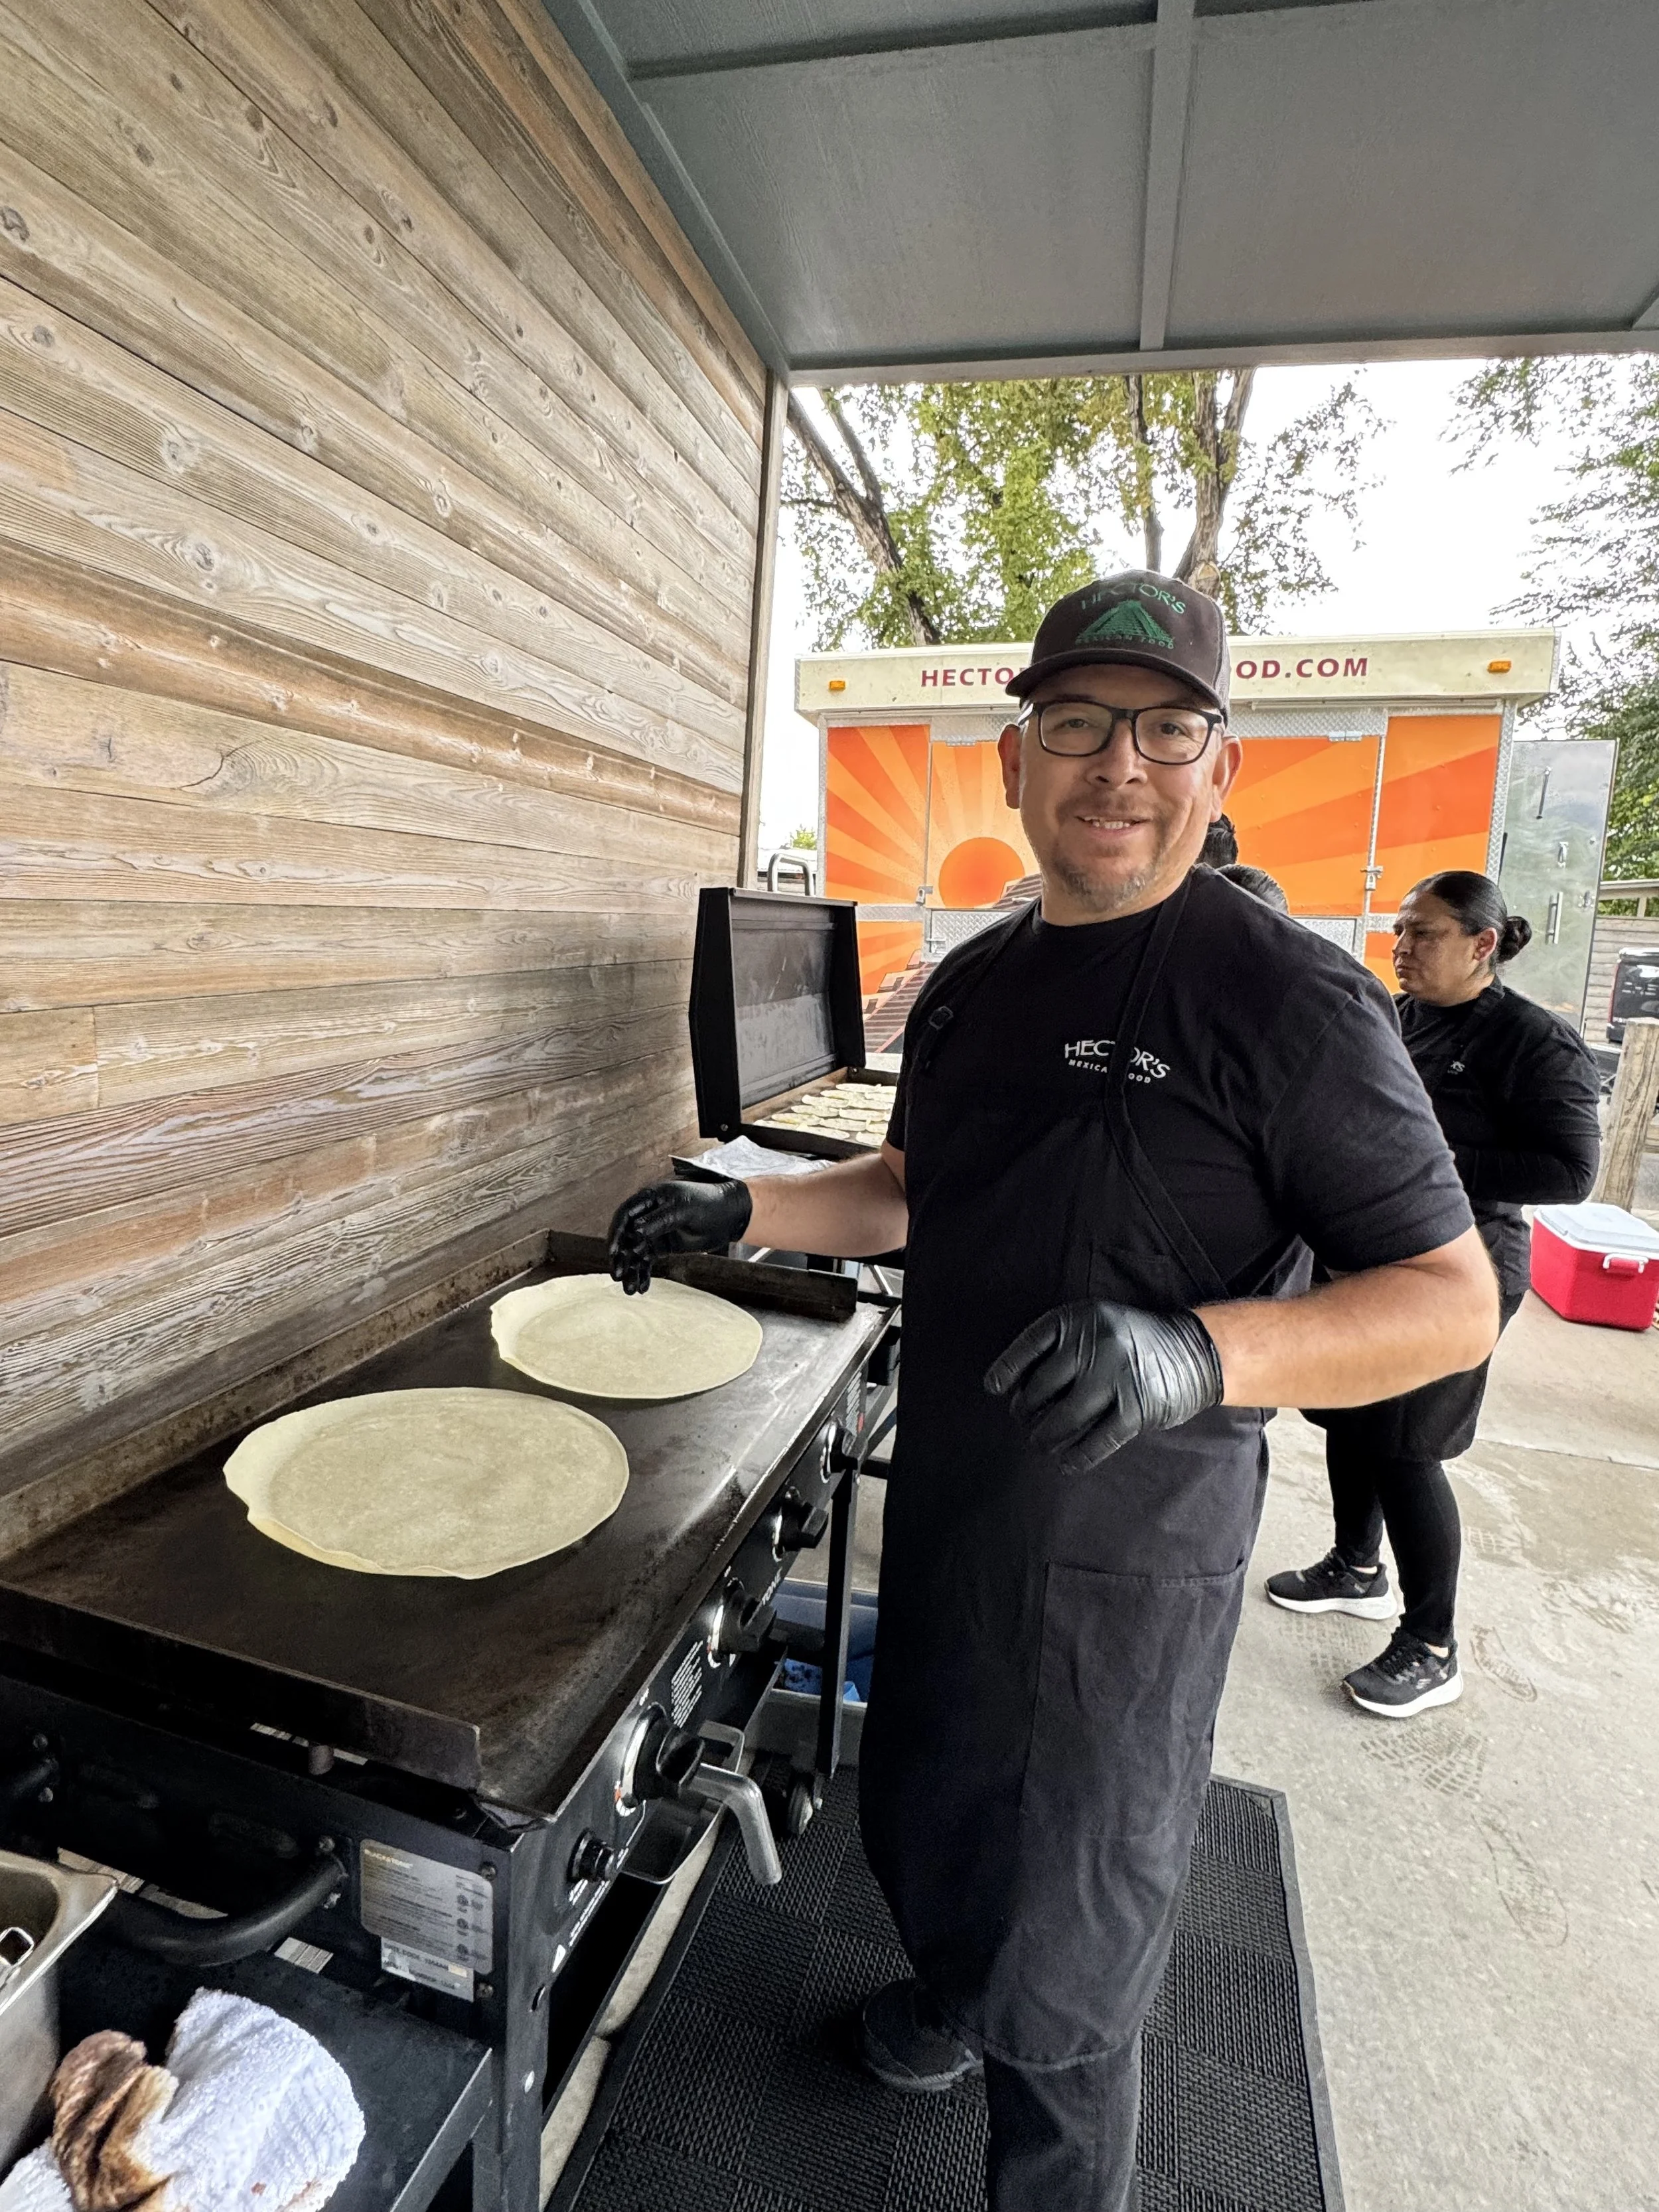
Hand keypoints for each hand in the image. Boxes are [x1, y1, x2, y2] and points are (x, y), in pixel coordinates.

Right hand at [607, 1178, 753, 1294]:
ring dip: (631, 1270)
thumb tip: (634, 1232)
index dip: (617, 1233)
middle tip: (618, 1276)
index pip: (625, 1216)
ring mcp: (654, 1231)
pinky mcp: (662, 1245)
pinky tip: (642, 1288)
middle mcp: (647, 1215)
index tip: (613, 1252)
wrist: (730, 1216)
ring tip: (629, 1289)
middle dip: (621, 1257)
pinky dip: (643, 1274)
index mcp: (649, 1198)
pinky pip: (647, 1261)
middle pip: (626, 1236)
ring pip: (635, 1252)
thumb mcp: (683, 1210)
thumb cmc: (708, 1204)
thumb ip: (658, 1220)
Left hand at [983, 1300, 1223, 1473]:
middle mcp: (1096, 1344)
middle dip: (1026, 1411)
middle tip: (1025, 1421)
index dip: (1007, 1369)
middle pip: (1041, 1388)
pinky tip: (1064, 1463)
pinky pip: (1095, 1441)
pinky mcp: (1137, 1409)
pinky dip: (1075, 1457)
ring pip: (1063, 1419)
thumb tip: (1014, 1390)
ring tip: (1040, 1443)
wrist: (1194, 1350)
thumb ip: (1062, 1347)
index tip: (994, 1389)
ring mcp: (1117, 1377)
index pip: (1029, 1345)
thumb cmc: (1132, 1342)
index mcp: (1080, 1318)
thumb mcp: (1096, 1325)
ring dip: (1045, 1437)